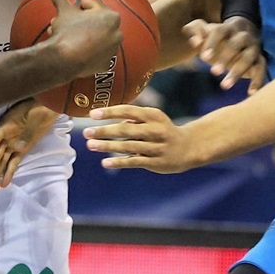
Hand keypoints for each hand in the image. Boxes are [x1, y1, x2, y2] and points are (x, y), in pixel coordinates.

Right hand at [0, 99, 58, 188]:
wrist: (50, 106)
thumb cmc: (39, 107)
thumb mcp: (32, 117)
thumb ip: (25, 132)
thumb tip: (17, 147)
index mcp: (5, 126)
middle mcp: (6, 136)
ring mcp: (13, 143)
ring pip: (2, 160)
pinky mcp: (22, 149)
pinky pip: (13, 161)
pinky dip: (10, 171)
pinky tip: (6, 182)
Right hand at [45, 0, 121, 76]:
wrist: (64, 59)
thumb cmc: (67, 31)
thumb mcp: (63, 12)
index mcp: (111, 16)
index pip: (93, 6)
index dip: (79, 8)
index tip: (71, 13)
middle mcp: (117, 32)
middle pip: (96, 23)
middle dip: (81, 23)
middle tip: (66, 26)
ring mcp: (112, 50)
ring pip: (96, 39)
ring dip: (84, 37)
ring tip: (67, 38)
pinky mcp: (106, 65)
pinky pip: (96, 55)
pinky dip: (88, 53)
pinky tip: (76, 52)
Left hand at [83, 105, 207, 172]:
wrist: (188, 147)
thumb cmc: (162, 130)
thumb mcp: (152, 119)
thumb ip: (133, 120)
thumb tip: (109, 122)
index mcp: (153, 115)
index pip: (128, 111)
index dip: (109, 112)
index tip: (92, 114)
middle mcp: (155, 130)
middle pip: (126, 130)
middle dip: (104, 131)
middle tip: (86, 132)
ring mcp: (156, 147)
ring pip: (128, 146)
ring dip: (107, 146)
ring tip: (90, 145)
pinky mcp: (156, 162)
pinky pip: (134, 162)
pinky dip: (119, 162)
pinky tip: (105, 162)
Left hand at [184, 17, 266, 92]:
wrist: (240, 34)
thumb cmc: (216, 36)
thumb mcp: (203, 30)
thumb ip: (194, 30)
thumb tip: (194, 41)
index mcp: (227, 27)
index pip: (219, 31)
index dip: (212, 43)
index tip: (203, 57)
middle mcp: (243, 36)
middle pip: (236, 44)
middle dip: (225, 57)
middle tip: (213, 72)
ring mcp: (253, 47)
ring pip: (249, 58)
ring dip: (237, 72)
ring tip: (224, 86)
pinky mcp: (260, 59)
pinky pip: (262, 69)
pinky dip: (258, 80)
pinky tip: (251, 93)